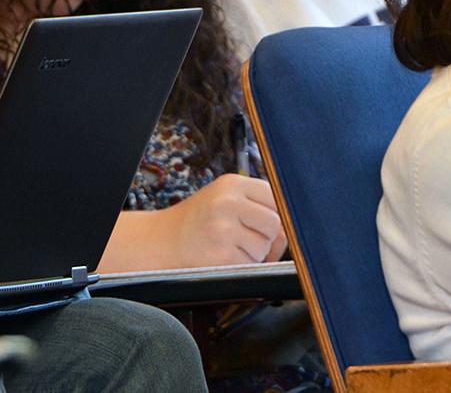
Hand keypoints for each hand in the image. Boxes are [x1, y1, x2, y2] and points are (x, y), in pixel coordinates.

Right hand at [101, 174, 285, 271]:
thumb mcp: (224, 202)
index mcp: (232, 184)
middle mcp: (228, 203)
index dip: (275, 213)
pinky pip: (251, 264)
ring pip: (265, 246)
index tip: (265, 223)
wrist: (158, 243)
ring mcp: (224, 229)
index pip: (275, 195)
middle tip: (246, 239)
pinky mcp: (222, 256)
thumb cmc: (197, 223)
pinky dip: (242, 266)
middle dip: (267, 237)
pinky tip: (223, 259)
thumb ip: (257, 208)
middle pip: (275, 223)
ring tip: (230, 248)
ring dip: (254, 254)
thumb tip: (291, 230)